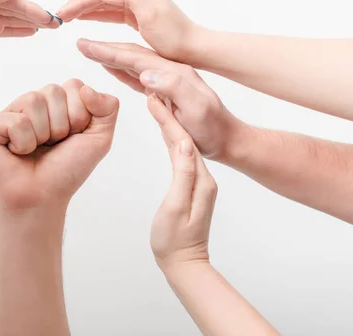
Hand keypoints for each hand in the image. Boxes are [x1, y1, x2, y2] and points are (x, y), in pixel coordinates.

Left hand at [0, 0, 58, 46]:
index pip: (10, 0)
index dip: (32, 9)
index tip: (49, 19)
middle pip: (13, 7)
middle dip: (35, 15)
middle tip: (56, 24)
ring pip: (9, 16)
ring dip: (28, 22)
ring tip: (48, 27)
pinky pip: (0, 26)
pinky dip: (15, 29)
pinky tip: (28, 32)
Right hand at [0, 79, 118, 209]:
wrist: (41, 198)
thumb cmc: (66, 170)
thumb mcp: (99, 139)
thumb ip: (108, 108)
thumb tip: (86, 88)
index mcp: (58, 102)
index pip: (74, 86)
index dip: (79, 116)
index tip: (71, 138)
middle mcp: (34, 102)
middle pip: (54, 91)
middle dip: (61, 126)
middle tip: (51, 145)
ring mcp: (11, 111)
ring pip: (34, 101)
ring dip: (42, 135)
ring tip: (34, 149)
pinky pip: (15, 121)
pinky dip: (22, 144)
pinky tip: (17, 153)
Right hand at [57, 0, 197, 60]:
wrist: (191, 48)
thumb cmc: (174, 37)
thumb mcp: (151, 16)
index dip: (79, 2)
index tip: (63, 14)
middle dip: (77, 3)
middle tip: (59, 15)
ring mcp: (137, 0)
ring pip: (102, 1)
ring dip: (84, 8)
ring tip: (66, 17)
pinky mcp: (136, 12)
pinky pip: (110, 10)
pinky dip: (95, 13)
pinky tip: (84, 17)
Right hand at [77, 40, 244, 159]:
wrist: (227, 139)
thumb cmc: (213, 129)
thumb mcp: (198, 109)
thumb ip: (174, 87)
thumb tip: (146, 72)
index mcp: (173, 73)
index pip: (135, 58)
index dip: (109, 51)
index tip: (86, 45)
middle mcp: (168, 73)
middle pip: (130, 55)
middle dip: (104, 49)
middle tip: (80, 43)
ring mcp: (164, 82)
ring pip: (131, 64)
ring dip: (110, 56)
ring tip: (89, 49)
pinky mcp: (162, 93)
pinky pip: (136, 78)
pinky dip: (120, 70)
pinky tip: (110, 66)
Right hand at [147, 94, 216, 270]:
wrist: (185, 264)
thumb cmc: (175, 241)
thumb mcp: (176, 208)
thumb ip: (183, 174)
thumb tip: (185, 142)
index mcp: (199, 179)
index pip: (181, 139)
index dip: (166, 117)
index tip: (152, 96)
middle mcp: (201, 175)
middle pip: (182, 136)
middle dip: (167, 112)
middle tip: (151, 89)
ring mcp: (196, 180)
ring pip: (180, 143)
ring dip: (168, 121)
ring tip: (155, 100)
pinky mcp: (190, 185)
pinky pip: (178, 154)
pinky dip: (170, 137)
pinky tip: (164, 129)